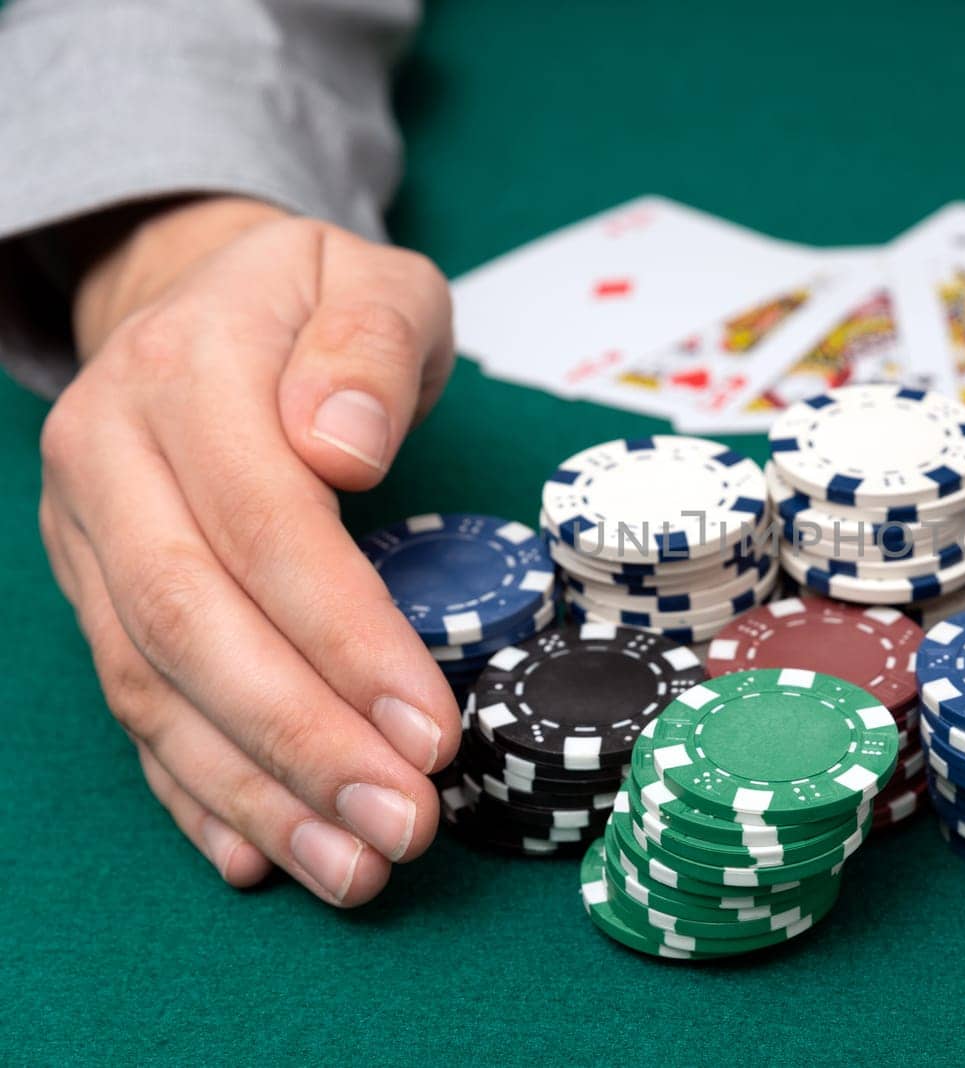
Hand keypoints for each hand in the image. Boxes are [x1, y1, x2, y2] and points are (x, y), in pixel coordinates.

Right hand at [40, 197, 459, 905]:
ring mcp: (86, 537)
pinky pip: (132, 706)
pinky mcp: (94, 594)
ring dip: (253, 792)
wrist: (197, 297)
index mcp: (181, 373)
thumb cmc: (311, 302)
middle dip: (301, 741)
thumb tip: (342, 449)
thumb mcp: (368, 281)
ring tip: (351, 867)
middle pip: (191, 624)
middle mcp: (108, 460)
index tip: (431, 728)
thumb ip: (368, 348)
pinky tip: (256, 855)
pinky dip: (193, 790)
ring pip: (151, 686)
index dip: (345, 637)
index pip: (262, 526)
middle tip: (401, 825)